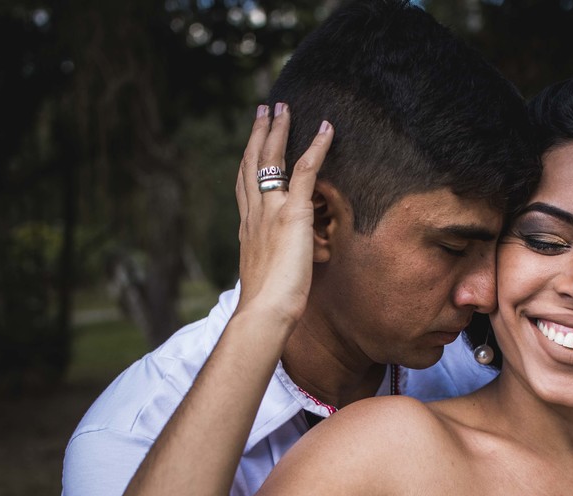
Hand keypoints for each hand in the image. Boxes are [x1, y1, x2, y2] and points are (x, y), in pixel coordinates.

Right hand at [234, 103, 333, 330]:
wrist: (264, 311)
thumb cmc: (268, 304)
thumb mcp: (268, 276)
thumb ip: (276, 261)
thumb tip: (289, 262)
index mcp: (248, 227)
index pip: (245, 185)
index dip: (248, 160)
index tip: (252, 142)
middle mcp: (254, 214)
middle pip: (252, 163)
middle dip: (259, 134)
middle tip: (264, 109)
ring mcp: (271, 211)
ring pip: (271, 159)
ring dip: (279, 130)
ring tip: (283, 107)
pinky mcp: (293, 214)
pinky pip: (305, 171)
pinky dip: (317, 147)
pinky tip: (327, 129)